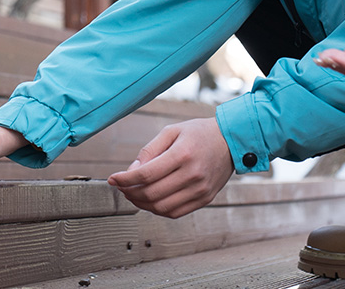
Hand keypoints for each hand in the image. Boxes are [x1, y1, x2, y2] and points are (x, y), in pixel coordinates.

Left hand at [107, 118, 233, 218]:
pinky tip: (150, 200)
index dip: (125, 179)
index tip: (113, 179)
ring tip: (133, 194)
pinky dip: (158, 210)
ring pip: (162, 207)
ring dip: (142, 204)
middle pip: (152, 194)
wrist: (231, 141)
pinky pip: (176, 212)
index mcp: (182, 154)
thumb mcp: (171, 131)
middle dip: (130, 193)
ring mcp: (200, 190)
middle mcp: (192, 175)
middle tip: (121, 187)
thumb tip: (131, 171)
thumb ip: (149, 151)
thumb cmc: (199, 133)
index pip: (146, 175)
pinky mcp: (204, 199)